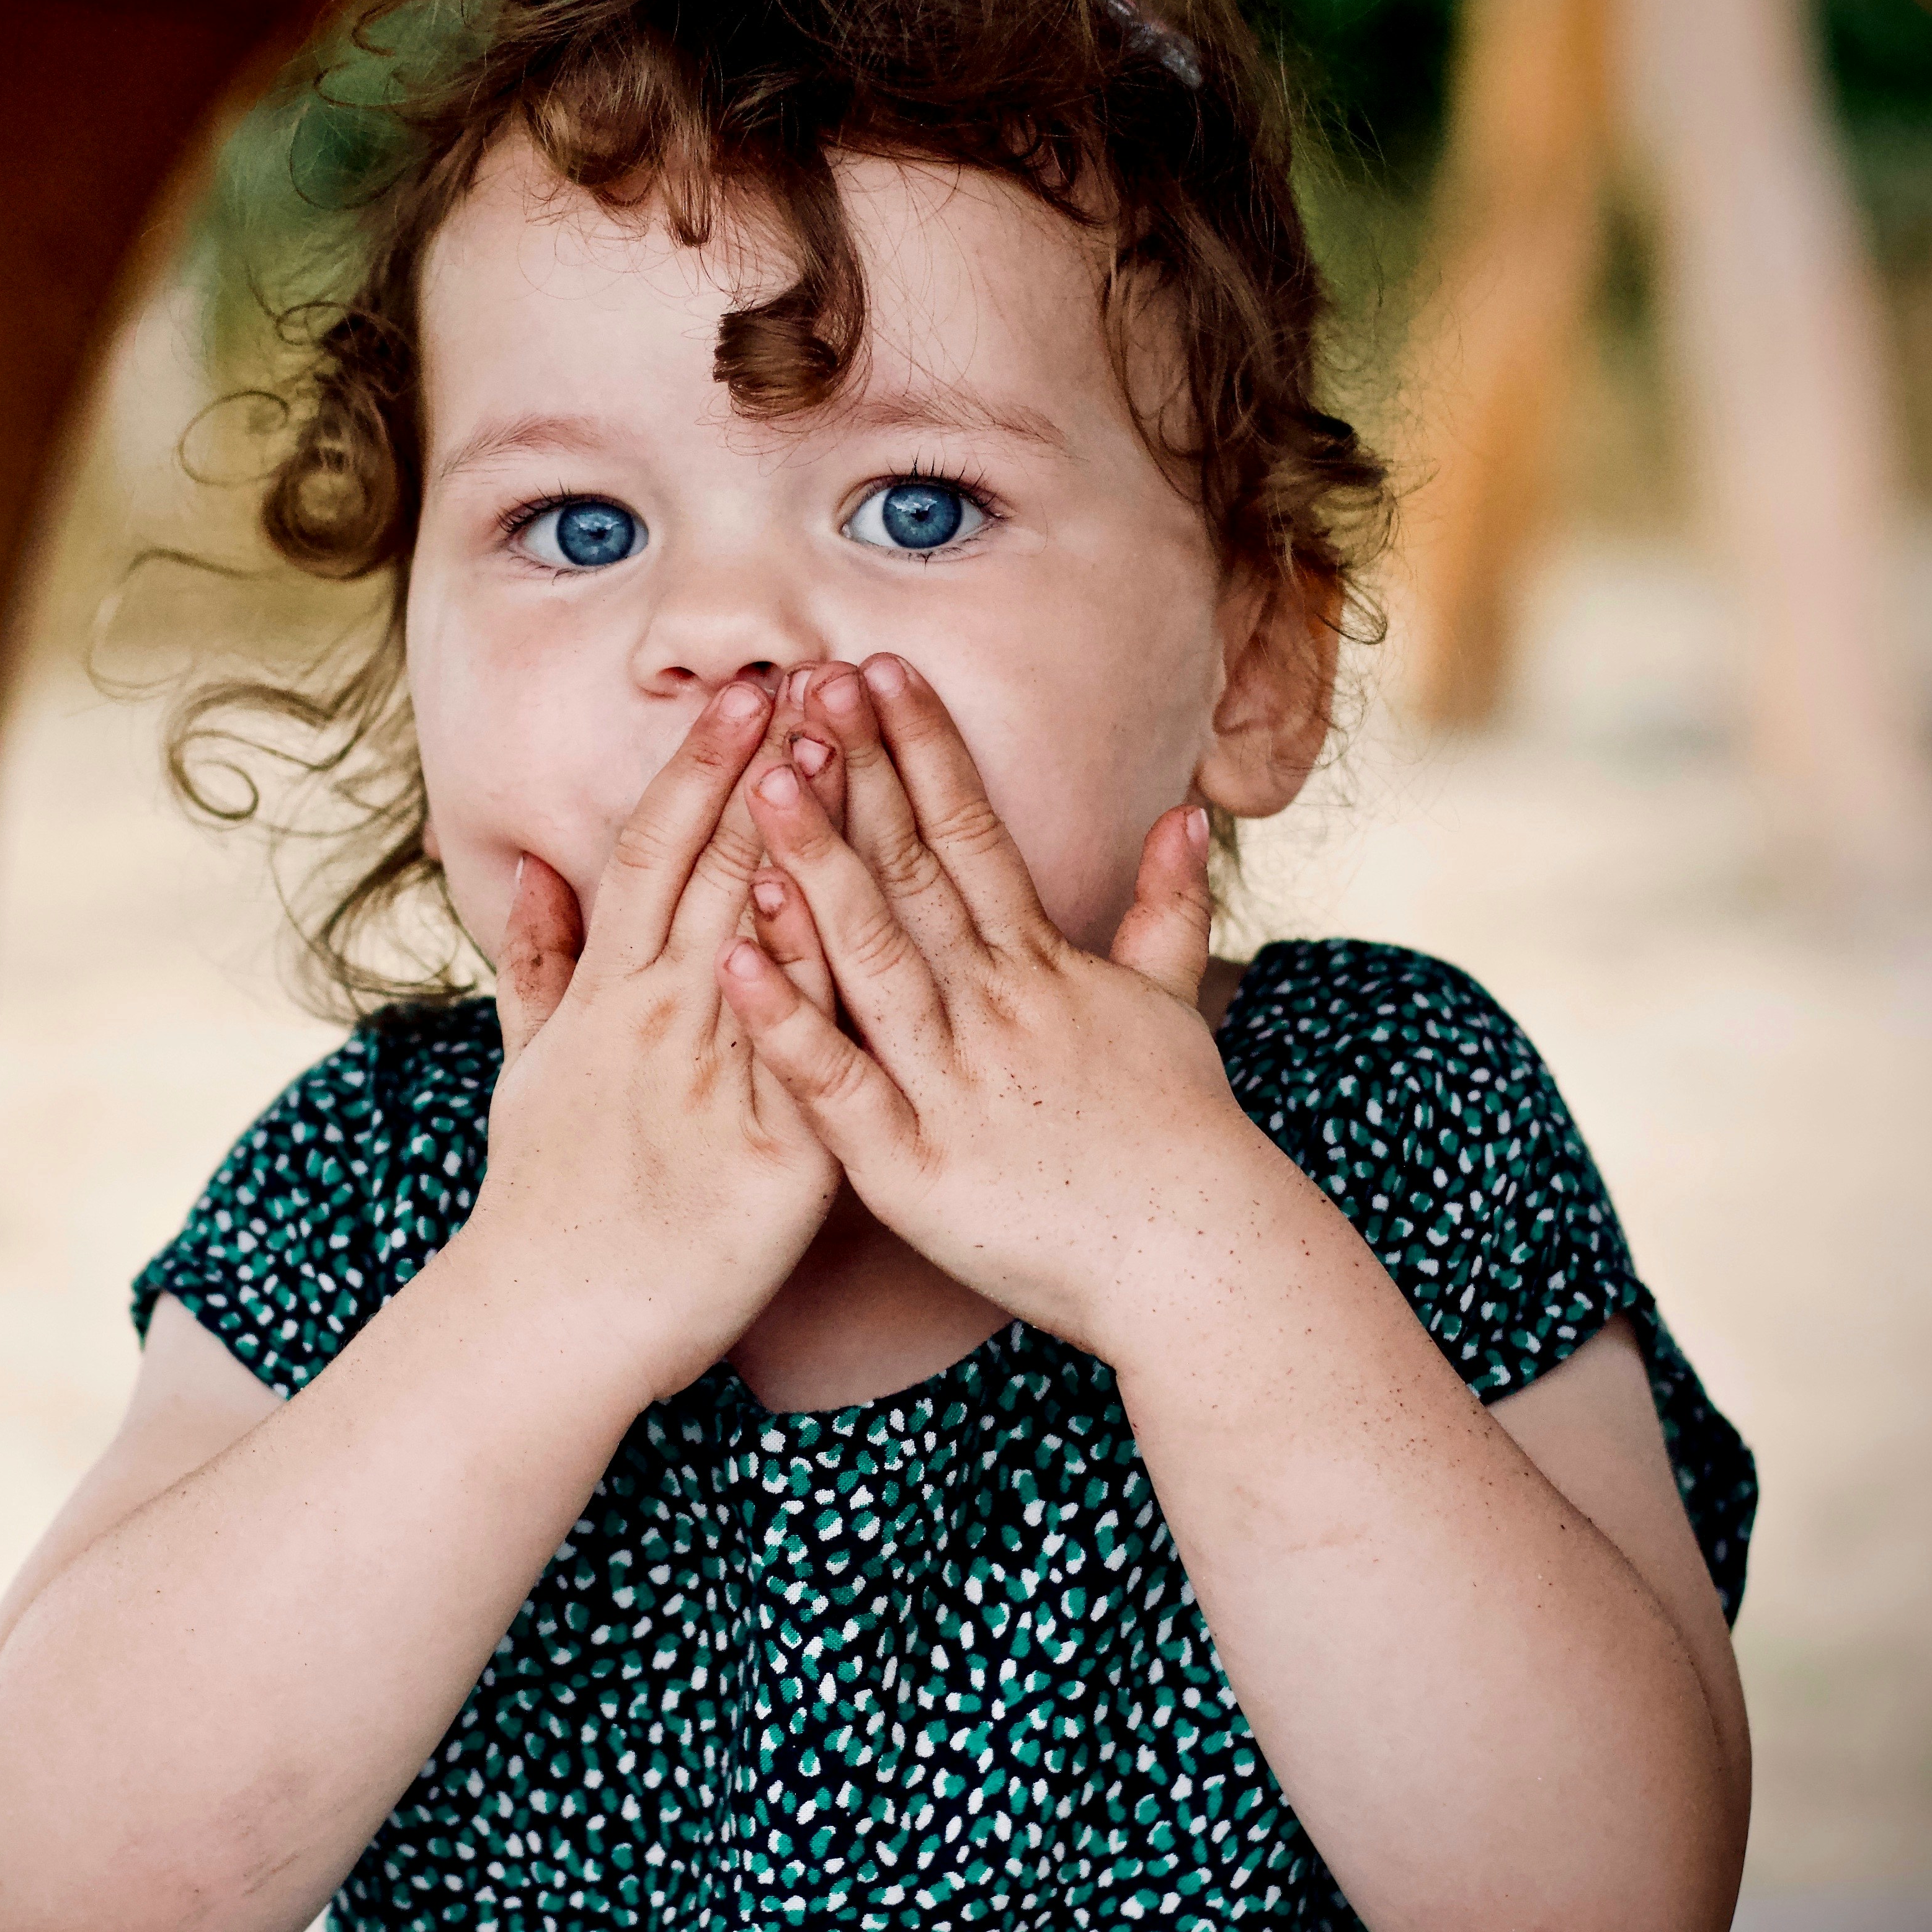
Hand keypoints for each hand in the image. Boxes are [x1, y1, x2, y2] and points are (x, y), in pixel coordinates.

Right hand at [467, 678, 841, 1400]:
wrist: (550, 1324)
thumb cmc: (546, 1198)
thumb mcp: (526, 1068)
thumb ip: (537, 965)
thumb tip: (530, 872)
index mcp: (608, 995)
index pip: (656, 852)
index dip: (699, 767)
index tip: (745, 691)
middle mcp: (656, 1019)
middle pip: (720, 869)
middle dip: (770, 768)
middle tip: (819, 677)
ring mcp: (713, 1082)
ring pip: (769, 936)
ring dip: (812, 838)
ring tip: (851, 751)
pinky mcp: (773, 1158)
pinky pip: (814, 1059)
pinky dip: (830, 984)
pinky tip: (866, 913)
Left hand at [713, 656, 1277, 1352]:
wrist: (1198, 1264)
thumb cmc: (1178, 1139)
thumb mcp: (1173, 1008)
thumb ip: (1166, 907)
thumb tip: (1185, 811)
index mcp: (1041, 969)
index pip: (972, 833)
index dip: (922, 747)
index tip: (878, 667)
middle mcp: (994, 1010)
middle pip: (912, 874)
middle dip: (856, 775)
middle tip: (802, 684)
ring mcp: (950, 1086)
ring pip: (869, 961)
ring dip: (812, 870)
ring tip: (759, 784)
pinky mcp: (911, 1168)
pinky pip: (835, 1085)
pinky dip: (786, 1023)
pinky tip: (733, 960)